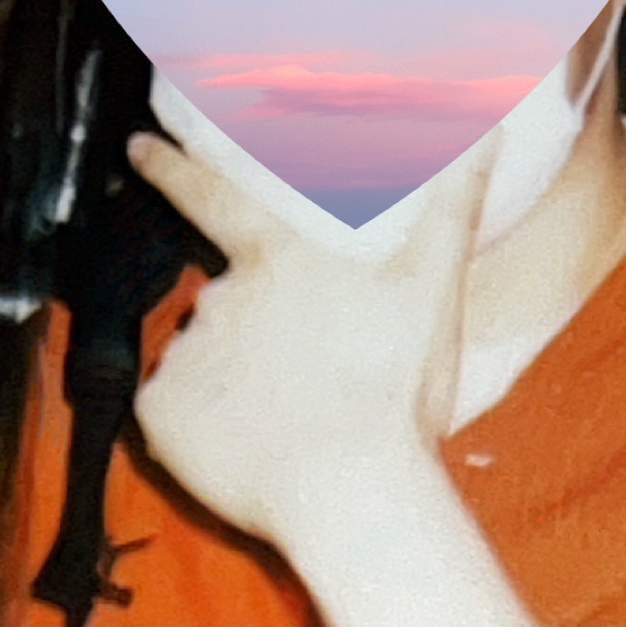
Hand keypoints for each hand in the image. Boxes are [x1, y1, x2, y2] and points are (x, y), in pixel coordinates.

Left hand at [127, 129, 483, 554]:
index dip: (173, 166)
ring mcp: (186, 356)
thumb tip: (486, 133)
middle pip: (225, 303)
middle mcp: (219, 298)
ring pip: (202, 358)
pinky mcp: (160, 414)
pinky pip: (172, 411)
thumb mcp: (434, 287)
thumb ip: (451, 205)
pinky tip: (249, 444)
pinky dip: (201, 425)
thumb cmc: (395, 391)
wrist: (352, 493)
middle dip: (254, 330)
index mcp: (278, 259)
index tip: (139, 146)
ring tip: (291, 420)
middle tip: (307, 376)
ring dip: (233, 380)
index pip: (212, 195)